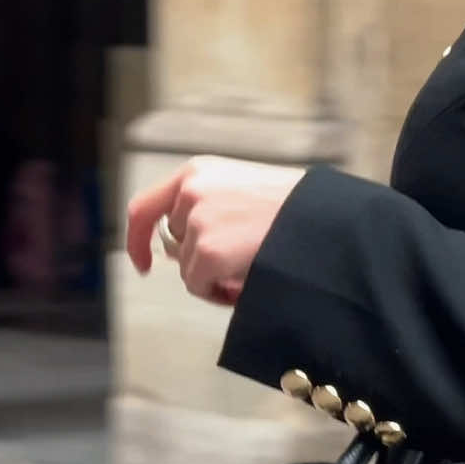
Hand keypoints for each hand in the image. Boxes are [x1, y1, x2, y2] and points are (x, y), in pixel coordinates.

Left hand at [126, 156, 305, 305]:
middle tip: (235, 267)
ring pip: (188, 268)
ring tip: (251, 269)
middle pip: (174, 243)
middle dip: (198, 258)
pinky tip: (246, 282)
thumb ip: (208, 207)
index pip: (145, 206)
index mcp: (199, 171)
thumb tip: (175, 248)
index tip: (145, 263)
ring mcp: (197, 221)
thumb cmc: (297, 206)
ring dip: (213, 276)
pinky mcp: (207, 251)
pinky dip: (218, 292)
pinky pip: (198, 286)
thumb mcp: (244, 189)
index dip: (138, 239)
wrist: (325, 218)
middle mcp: (191, 191)